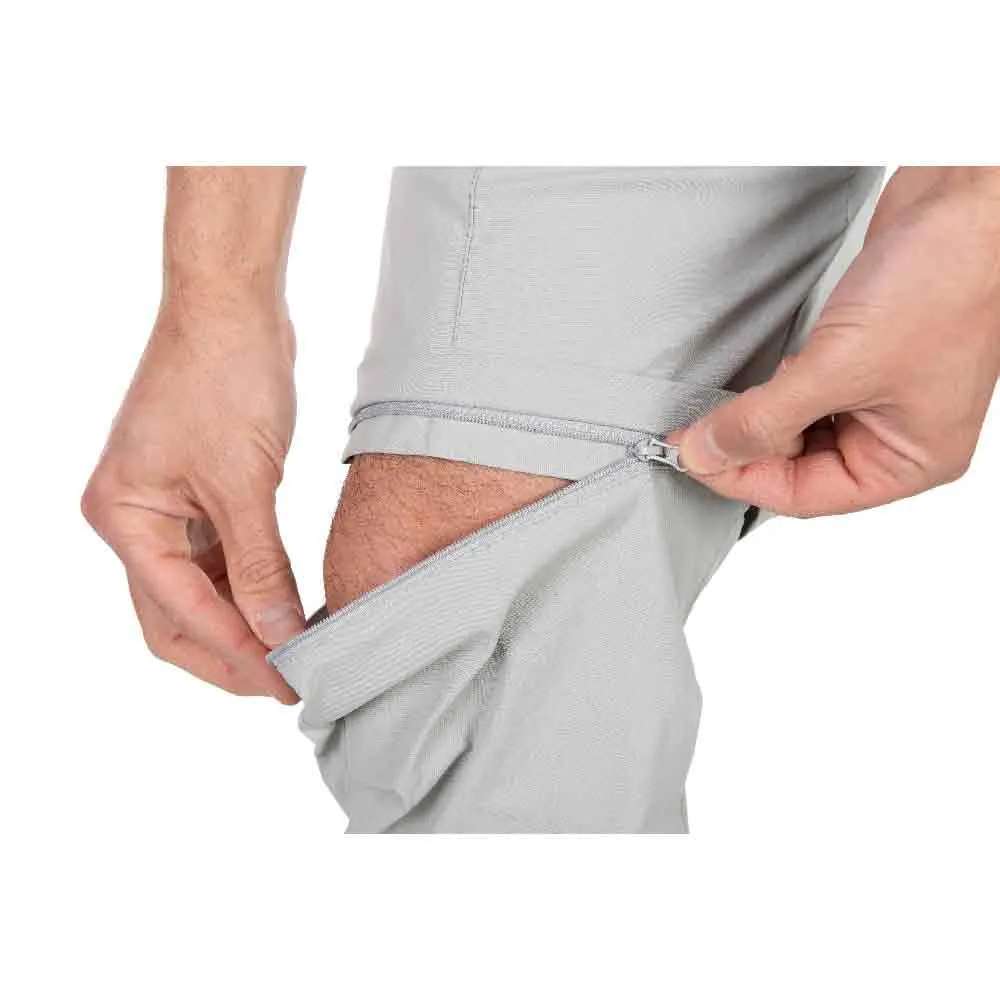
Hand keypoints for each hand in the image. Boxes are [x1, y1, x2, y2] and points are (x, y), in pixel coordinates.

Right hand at [82, 302, 301, 701]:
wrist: (233, 307)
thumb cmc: (224, 376)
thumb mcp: (244, 482)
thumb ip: (261, 567)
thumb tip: (279, 637)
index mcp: (123, 518)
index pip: (179, 611)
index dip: (236, 652)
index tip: (286, 683)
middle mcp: (133, 520)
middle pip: (175, 617)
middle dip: (229, 654)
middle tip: (286, 684)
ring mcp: (163, 510)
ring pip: (198, 594)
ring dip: (242, 625)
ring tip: (293, 654)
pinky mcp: (198, 497)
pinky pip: (219, 562)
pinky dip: (250, 588)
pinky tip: (286, 608)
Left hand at [671, 168, 999, 516]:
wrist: (965, 199)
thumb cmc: (945, 279)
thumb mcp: (839, 367)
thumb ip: (764, 418)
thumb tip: (707, 452)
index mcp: (910, 460)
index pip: (806, 496)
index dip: (743, 480)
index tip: (694, 458)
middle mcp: (897, 435)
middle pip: (799, 466)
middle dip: (749, 446)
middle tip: (699, 427)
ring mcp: (880, 396)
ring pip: (798, 430)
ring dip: (760, 417)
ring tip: (732, 399)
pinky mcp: (862, 358)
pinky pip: (805, 392)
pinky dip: (777, 388)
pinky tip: (769, 373)